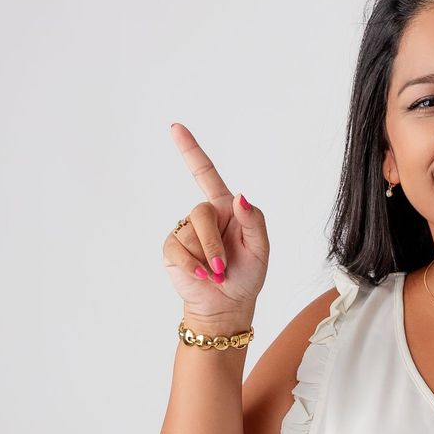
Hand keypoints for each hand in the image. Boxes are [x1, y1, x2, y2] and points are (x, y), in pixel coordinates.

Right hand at [162, 123, 269, 322]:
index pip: (205, 173)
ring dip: (206, 257)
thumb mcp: (260, 248)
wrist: (227, 305)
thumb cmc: (247, 275)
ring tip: (216, 274)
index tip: (175, 128)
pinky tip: (201, 276)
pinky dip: (191, 265)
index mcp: (226, 208)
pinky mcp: (173, 249)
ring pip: (190, 232)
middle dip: (214, 243)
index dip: (190, 150)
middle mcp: (204, 215)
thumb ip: (254, 220)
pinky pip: (177, 249)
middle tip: (223, 268)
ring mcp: (186, 232)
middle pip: (201, 212)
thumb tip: (241, 197)